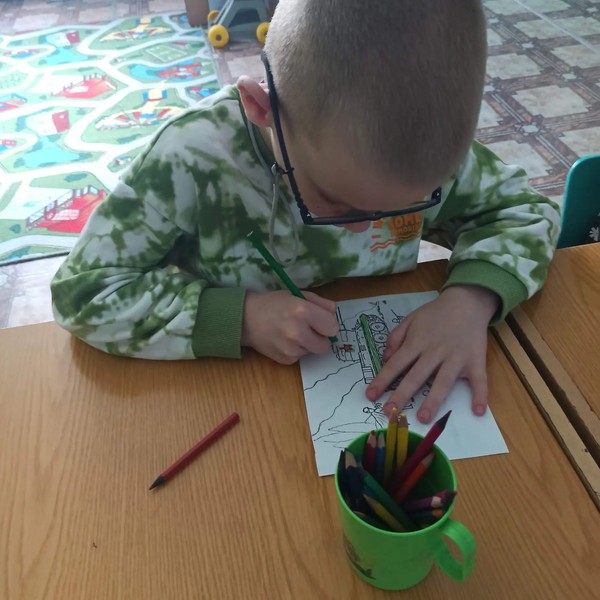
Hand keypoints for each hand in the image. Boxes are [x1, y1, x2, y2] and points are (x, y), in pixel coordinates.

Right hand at [241, 290, 338, 363]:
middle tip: (308, 329)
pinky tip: (284, 340)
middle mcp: (298, 332)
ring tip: (292, 332)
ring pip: (313, 351)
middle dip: (320, 337)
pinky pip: (301, 356)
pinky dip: (297, 350)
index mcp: (303, 311)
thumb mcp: (298, 295)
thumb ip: (321, 303)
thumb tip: (335, 314)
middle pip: (326, 345)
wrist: (246, 319)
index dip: (328, 324)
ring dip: (308, 344)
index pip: (333, 328)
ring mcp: (292, 349)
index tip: (321, 322)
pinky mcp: (286, 359)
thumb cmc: (274, 304)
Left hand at [365, 286, 498, 423]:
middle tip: (390, 413)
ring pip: (443, 381)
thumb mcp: (410, 320)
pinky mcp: (475, 361)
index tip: (370, 395)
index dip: (382, 379)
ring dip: (433, 400)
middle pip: (416, 376)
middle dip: (401, 395)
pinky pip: (479, 380)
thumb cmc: (435, 314)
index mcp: (417, 342)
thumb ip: (396, 338)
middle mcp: (435, 352)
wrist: (467, 302)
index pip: (396, 364)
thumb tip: (385, 359)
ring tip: (424, 418)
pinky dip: (480, 395)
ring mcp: (456, 357)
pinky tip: (477, 411)